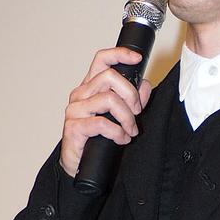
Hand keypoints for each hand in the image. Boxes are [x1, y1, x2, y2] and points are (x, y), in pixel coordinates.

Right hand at [59, 47, 152, 177]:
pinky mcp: (74, 127)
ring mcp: (75, 110)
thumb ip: (133, 100)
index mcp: (90, 87)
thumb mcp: (119, 116)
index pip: (101, 60)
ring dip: (127, 118)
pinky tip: (121, 139)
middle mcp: (80, 95)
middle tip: (137, 112)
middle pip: (109, 77)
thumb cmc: (96, 138)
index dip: (120, 54)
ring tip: (130, 131)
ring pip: (109, 100)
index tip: (137, 58)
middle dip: (131, 94)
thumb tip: (144, 85)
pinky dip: (118, 133)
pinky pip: (102, 123)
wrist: (78, 164)